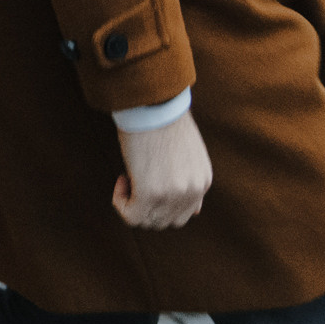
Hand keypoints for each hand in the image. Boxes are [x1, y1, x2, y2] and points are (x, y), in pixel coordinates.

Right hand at [110, 113, 211, 229]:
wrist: (153, 102)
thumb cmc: (164, 118)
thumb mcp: (189, 152)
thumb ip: (191, 180)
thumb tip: (196, 213)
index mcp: (203, 181)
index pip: (185, 213)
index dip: (162, 203)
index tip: (148, 181)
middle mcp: (192, 191)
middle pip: (166, 221)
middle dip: (148, 206)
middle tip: (136, 178)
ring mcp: (172, 194)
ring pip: (148, 221)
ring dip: (133, 203)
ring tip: (129, 175)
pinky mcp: (149, 193)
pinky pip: (131, 216)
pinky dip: (121, 202)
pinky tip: (122, 179)